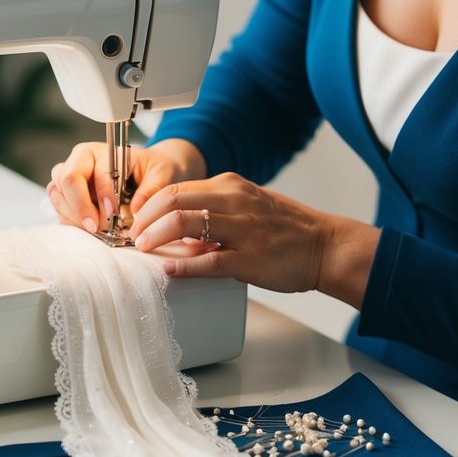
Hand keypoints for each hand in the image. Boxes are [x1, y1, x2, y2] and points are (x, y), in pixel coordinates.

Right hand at [47, 138, 205, 234]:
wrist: (146, 172)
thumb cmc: (151, 169)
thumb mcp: (161, 173)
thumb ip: (152, 189)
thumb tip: (135, 209)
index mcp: (102, 151)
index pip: (95, 172)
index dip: (103, 195)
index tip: (113, 214)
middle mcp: (80, 160)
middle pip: (68, 181)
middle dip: (80, 207)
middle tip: (96, 227)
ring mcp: (69, 177)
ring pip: (58, 195)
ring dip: (74, 216)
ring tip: (95, 230)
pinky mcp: (66, 195)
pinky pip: (59, 208)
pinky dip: (71, 221)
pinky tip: (89, 228)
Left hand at [130, 172, 330, 292]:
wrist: (324, 246)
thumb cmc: (286, 228)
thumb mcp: (248, 205)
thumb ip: (215, 210)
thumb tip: (177, 228)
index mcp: (231, 186)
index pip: (176, 188)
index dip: (149, 205)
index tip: (136, 220)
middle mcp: (234, 201)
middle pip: (173, 200)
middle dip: (145, 219)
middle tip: (132, 236)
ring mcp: (243, 229)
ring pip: (186, 224)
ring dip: (156, 237)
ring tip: (142, 249)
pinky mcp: (250, 259)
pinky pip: (210, 261)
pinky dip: (184, 266)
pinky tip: (170, 270)